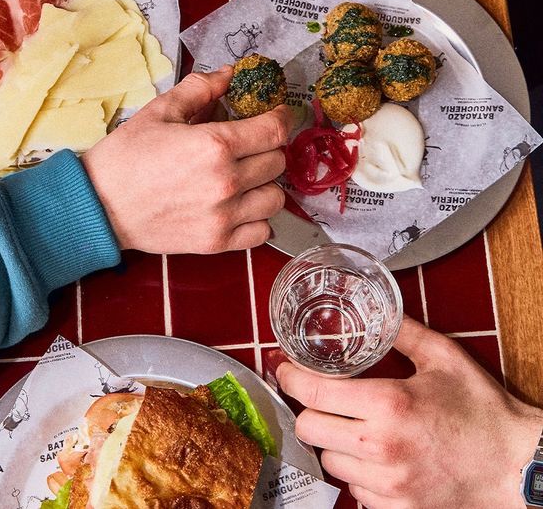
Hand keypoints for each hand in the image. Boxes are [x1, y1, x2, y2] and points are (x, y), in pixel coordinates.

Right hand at [82, 67, 292, 253]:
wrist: (99, 205)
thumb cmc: (126, 156)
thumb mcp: (160, 111)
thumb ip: (200, 89)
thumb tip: (230, 74)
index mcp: (214, 145)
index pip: (274, 130)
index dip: (283, 117)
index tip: (278, 114)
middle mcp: (226, 181)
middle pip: (277, 162)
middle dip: (269, 147)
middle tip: (251, 143)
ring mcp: (224, 216)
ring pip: (276, 198)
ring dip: (266, 183)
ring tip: (246, 176)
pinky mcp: (216, 242)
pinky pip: (262, 231)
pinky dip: (258, 218)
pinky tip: (241, 205)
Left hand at [277, 316, 542, 507]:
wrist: (516, 467)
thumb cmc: (482, 412)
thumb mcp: (443, 358)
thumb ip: (402, 331)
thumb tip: (377, 311)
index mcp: (389, 404)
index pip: (315, 392)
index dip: (290, 377)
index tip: (284, 368)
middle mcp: (381, 447)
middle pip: (309, 429)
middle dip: (308, 409)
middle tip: (320, 397)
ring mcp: (387, 484)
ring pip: (328, 461)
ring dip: (333, 442)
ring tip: (355, 426)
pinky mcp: (395, 508)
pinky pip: (354, 490)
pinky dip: (357, 471)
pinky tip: (375, 455)